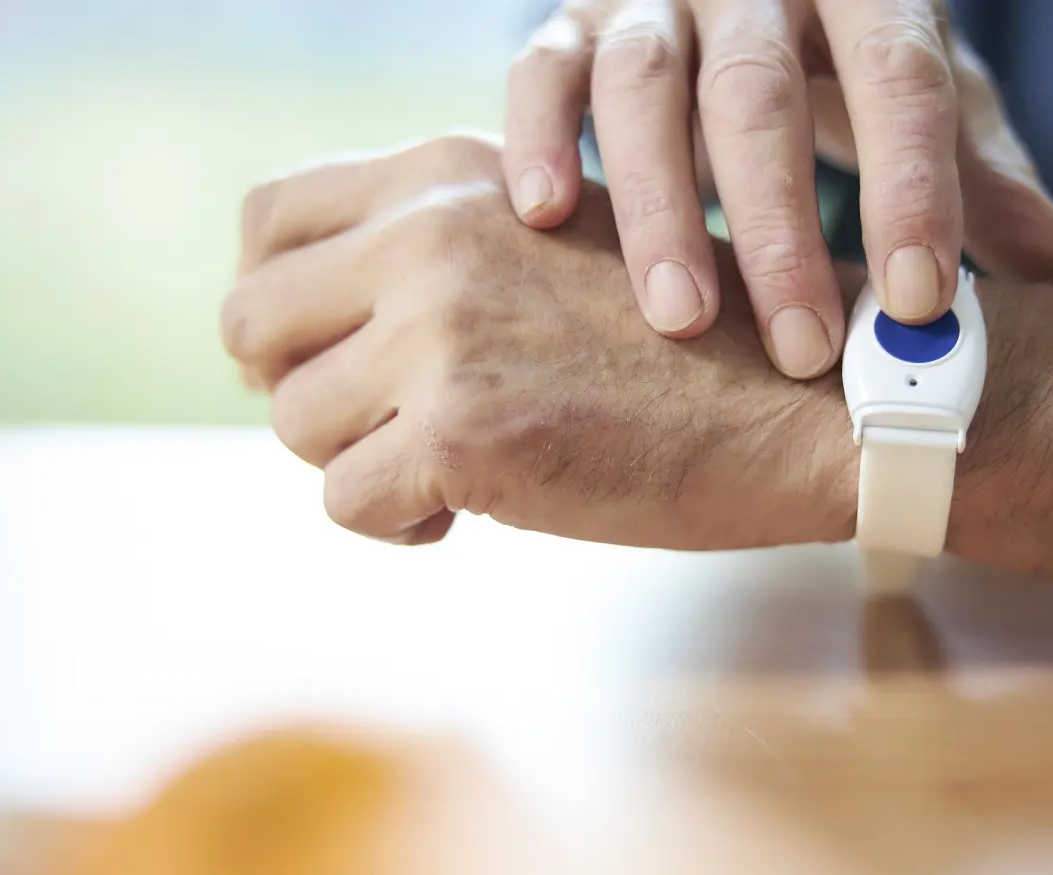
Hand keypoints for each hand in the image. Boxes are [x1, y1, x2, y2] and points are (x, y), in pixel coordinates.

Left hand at [222, 136, 856, 548]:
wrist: (802, 402)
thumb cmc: (683, 338)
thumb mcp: (548, 238)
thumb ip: (431, 248)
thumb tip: (294, 317)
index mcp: (446, 173)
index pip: (266, 217)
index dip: (274, 297)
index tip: (322, 350)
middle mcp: (428, 234)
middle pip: (250, 322)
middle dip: (302, 387)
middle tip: (380, 423)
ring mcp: (441, 332)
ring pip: (292, 423)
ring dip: (361, 460)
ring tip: (456, 462)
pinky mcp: (463, 434)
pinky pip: (346, 503)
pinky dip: (401, 522)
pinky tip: (478, 506)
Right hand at [503, 0, 1052, 378]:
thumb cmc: (840, 61)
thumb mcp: (919, 103)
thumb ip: (976, 179)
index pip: (897, 76)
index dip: (911, 186)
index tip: (917, 301)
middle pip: (759, 93)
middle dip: (780, 227)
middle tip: (802, 350)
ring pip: (643, 87)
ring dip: (659, 208)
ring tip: (680, 320)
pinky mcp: (570, 24)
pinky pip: (540, 71)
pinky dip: (537, 140)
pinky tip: (545, 218)